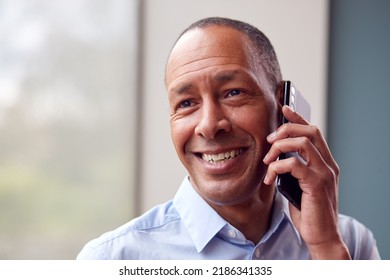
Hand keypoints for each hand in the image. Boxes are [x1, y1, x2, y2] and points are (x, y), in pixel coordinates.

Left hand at [263, 105, 350, 258]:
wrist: (322, 236)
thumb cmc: (308, 210)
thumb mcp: (299, 184)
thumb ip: (294, 168)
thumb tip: (275, 155)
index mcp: (325, 162)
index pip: (313, 131)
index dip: (298, 117)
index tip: (284, 108)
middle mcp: (328, 164)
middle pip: (310, 130)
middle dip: (286, 129)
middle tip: (268, 141)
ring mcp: (325, 173)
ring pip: (303, 143)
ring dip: (279, 147)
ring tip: (267, 161)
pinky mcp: (316, 184)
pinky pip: (294, 164)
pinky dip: (277, 167)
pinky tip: (269, 177)